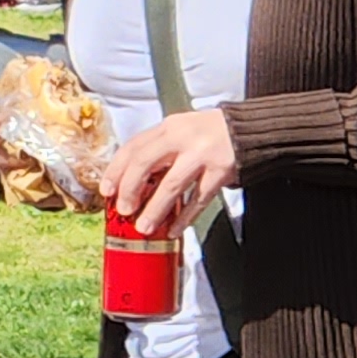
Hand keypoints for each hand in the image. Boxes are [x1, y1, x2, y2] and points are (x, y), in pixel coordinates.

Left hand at [100, 107, 238, 237]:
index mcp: (169, 128)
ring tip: (144, 226)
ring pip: (172, 185)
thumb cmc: (211, 134)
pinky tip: (175, 229)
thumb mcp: (181, 133)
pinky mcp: (221, 170)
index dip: (116, 170)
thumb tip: (132, 183)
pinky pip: (199, 198)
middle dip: (130, 189)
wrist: (249, 130)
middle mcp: (183, 137)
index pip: (133, 147)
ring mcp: (203, 153)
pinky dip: (185, 217)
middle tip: (124, 210)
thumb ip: (159, 151)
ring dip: (155, 209)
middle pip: (145, 162)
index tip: (106, 190)